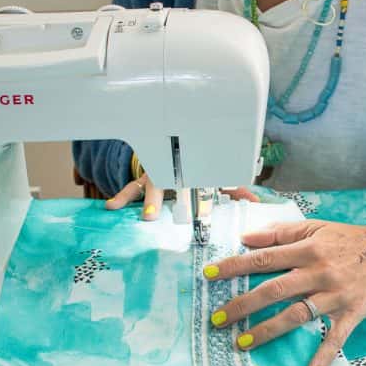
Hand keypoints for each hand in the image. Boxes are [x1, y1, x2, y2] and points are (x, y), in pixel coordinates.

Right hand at [104, 167, 259, 220]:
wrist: (177, 148)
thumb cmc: (197, 169)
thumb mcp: (215, 177)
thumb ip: (235, 189)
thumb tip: (255, 201)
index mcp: (192, 169)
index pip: (193, 178)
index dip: (194, 191)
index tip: (196, 204)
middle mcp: (172, 171)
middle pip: (162, 181)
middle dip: (155, 198)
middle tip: (150, 217)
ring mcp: (155, 175)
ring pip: (144, 184)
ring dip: (132, 197)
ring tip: (118, 207)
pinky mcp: (143, 181)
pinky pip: (130, 189)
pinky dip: (120, 198)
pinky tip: (110, 207)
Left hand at [203, 212, 365, 365]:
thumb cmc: (349, 239)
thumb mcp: (316, 227)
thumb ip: (281, 233)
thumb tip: (246, 238)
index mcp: (308, 249)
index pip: (264, 258)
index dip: (235, 266)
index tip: (209, 274)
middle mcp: (319, 272)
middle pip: (274, 289)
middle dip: (243, 305)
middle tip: (218, 319)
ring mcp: (335, 295)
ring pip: (297, 314)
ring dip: (269, 330)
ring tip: (243, 343)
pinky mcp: (352, 313)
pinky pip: (336, 337)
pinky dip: (325, 355)